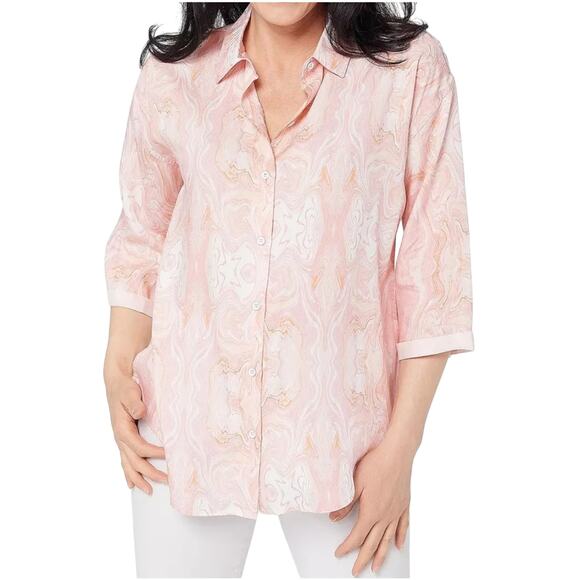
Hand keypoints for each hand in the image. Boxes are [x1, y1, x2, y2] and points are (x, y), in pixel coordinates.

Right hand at [104, 370, 166, 493]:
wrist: (116, 382)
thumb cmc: (125, 386)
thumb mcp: (130, 391)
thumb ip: (134, 402)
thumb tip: (140, 412)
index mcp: (122, 429)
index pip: (139, 447)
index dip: (154, 453)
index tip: (169, 455)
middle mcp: (120, 438)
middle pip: (134, 461)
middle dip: (150, 473)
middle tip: (167, 481)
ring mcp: (121, 440)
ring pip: (128, 464)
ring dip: (139, 478)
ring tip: (149, 491)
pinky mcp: (124, 438)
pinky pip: (125, 460)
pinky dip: (129, 472)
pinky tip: (132, 483)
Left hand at [330, 436, 412, 575]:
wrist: (397, 451)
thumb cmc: (375, 463)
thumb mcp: (355, 482)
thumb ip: (346, 503)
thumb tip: (334, 518)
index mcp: (371, 512)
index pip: (357, 536)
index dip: (347, 547)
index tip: (339, 553)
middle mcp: (386, 516)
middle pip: (373, 543)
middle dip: (363, 558)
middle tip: (356, 571)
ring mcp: (397, 511)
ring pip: (389, 539)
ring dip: (382, 555)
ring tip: (377, 567)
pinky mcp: (404, 504)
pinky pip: (403, 526)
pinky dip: (400, 537)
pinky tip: (398, 545)